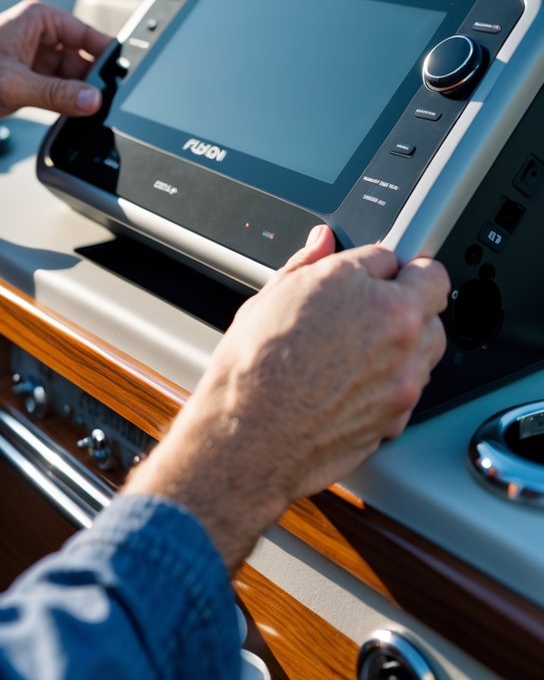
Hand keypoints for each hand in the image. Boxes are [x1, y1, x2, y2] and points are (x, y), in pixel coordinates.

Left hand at [0, 0, 111, 121]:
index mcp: (38, 20)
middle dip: (90, 82)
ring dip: (75, 95)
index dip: (106, 58)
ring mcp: (35, 58)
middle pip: (83, 60)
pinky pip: (58, 91)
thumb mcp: (12, 84)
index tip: (121, 81)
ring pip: (72, 78)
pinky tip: (66, 115)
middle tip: (98, 104)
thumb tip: (91, 99)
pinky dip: (63, 103)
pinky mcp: (29, 79)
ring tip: (79, 112)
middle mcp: (40, 35)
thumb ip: (56, 94)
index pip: (88, 36)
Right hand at [124, 225, 448, 571]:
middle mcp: (402, 337)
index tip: (377, 270)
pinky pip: (409, 387)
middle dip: (406, 299)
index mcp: (377, 297)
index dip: (388, 264)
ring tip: (353, 346)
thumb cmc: (255, 369)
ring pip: (427, 347)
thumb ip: (310, 263)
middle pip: (432, 303)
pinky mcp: (398, 419)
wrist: (248, 437)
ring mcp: (405, 382)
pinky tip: (348, 381)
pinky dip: (389, 381)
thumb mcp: (275, 295)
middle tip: (364, 306)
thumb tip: (322, 242)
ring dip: (404, 340)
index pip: (410, 260)